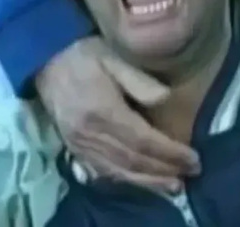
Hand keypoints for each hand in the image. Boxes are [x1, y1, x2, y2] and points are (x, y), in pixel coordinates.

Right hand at [36, 36, 200, 192]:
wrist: (46, 61)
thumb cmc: (84, 54)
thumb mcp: (113, 55)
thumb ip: (138, 78)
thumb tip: (164, 99)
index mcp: (102, 111)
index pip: (143, 140)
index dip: (170, 152)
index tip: (193, 157)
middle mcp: (90, 134)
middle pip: (133, 160)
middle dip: (165, 169)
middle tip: (191, 173)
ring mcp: (80, 144)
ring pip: (119, 171)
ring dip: (149, 182)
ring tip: (174, 185)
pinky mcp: (74, 148)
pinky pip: (102, 172)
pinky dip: (126, 180)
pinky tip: (143, 182)